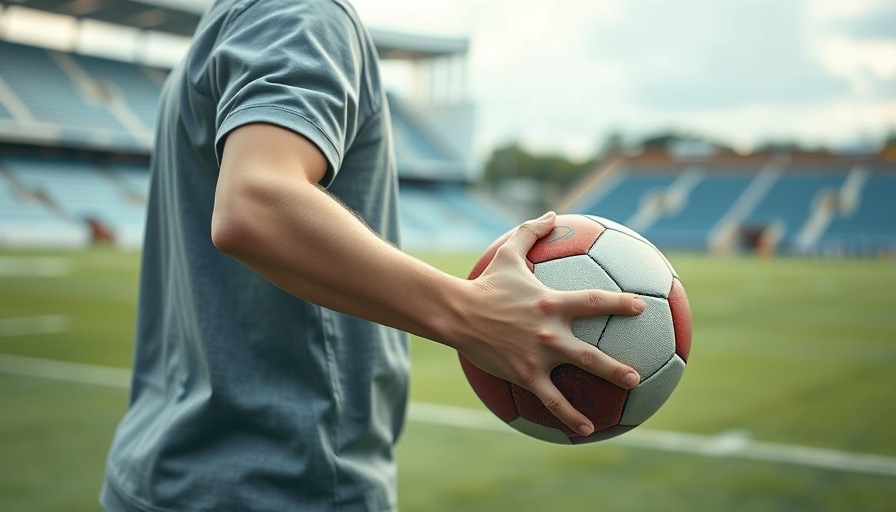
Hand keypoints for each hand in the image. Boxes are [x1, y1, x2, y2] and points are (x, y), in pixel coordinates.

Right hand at [456, 212, 645, 435]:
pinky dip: (568, 416)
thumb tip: (552, 214)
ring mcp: (538, 356)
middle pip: (592, 351)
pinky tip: (584, 431)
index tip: (641, 307)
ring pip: (577, 376)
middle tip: (640, 374)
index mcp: (552, 303)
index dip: (620, 304)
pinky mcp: (525, 374)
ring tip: (626, 400)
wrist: (456, 312)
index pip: (595, 301)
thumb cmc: (484, 284)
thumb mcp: (508, 254)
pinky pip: (551, 400)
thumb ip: (531, 232)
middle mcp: (550, 332)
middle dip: (618, 364)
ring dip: (604, 388)